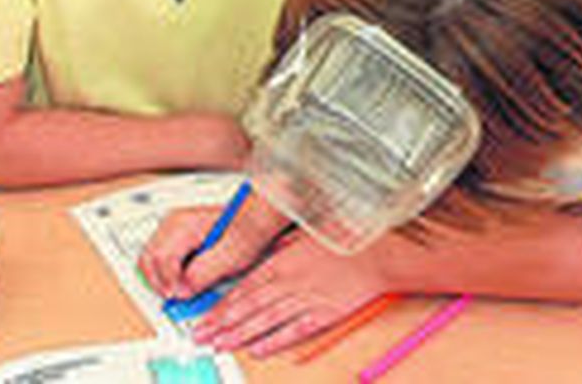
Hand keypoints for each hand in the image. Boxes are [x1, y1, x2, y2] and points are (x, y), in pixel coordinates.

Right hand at [138, 194, 285, 299]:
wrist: (257, 216)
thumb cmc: (250, 229)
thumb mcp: (233, 255)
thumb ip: (204, 272)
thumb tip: (181, 290)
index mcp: (184, 224)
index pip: (160, 258)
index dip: (169, 283)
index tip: (181, 297)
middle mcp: (172, 223)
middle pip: (148, 259)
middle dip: (158, 284)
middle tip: (176, 300)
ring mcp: (171, 228)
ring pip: (150, 260)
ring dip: (160, 280)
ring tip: (179, 293)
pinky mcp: (175, 236)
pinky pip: (158, 258)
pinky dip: (166, 273)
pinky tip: (183, 282)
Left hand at [191, 232, 387, 358]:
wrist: (381, 255)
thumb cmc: (348, 240)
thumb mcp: (308, 232)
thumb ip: (284, 245)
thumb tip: (268, 251)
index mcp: (282, 262)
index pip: (242, 288)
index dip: (220, 306)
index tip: (203, 317)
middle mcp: (289, 283)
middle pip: (247, 307)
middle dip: (220, 324)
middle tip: (200, 336)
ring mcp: (305, 301)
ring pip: (264, 321)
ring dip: (239, 335)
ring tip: (219, 345)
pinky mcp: (324, 315)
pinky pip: (293, 331)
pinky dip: (274, 341)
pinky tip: (257, 349)